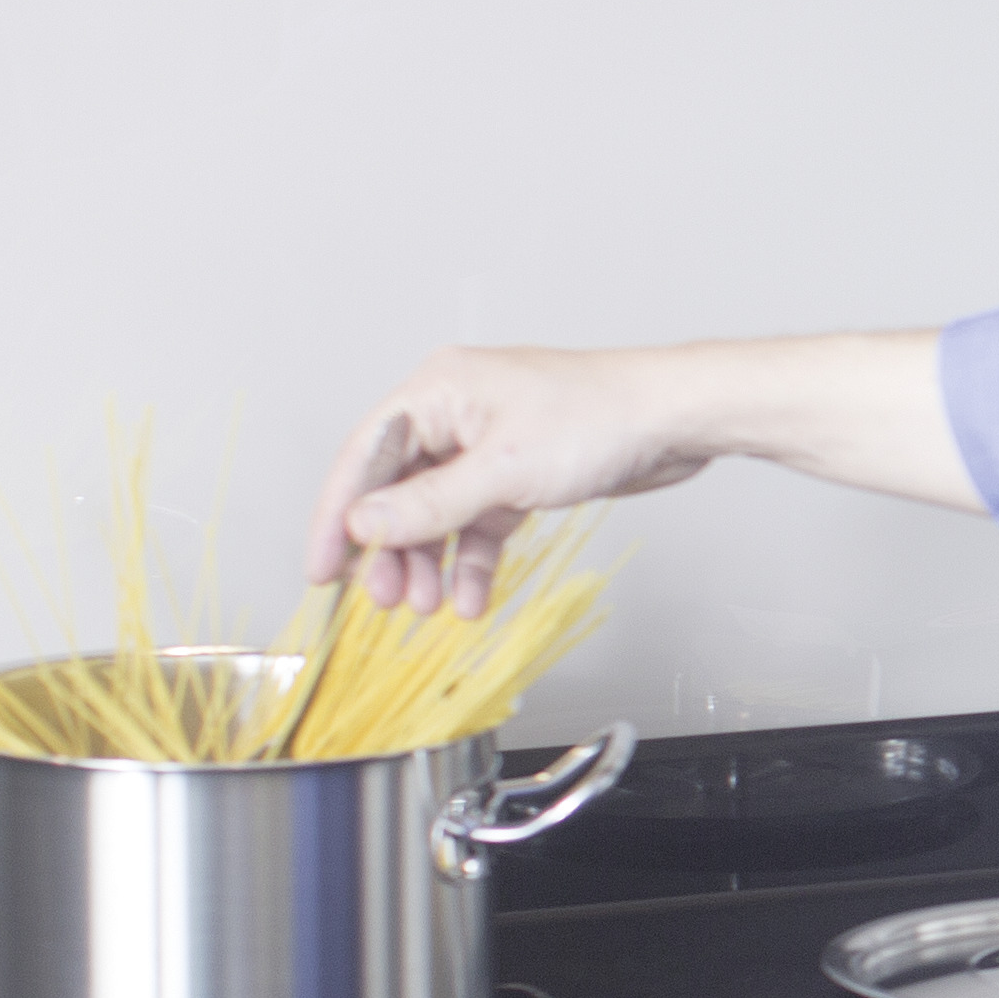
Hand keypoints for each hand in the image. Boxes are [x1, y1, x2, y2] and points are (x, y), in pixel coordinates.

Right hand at [300, 348, 714, 612]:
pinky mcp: (521, 474)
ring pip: (439, 513)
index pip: (365, 456)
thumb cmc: (600, 416)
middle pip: (399, 490)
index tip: (322, 567)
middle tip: (385, 599)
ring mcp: (489, 444)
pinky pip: (480, 523)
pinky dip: (474, 561)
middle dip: (390, 550)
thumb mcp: (503, 469)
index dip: (337, 515)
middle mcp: (457, 413)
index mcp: (438, 390)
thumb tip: (364, 524)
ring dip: (431, 562)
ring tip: (427, 606)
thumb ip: (430, 503)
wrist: (676, 418)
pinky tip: (472, 598)